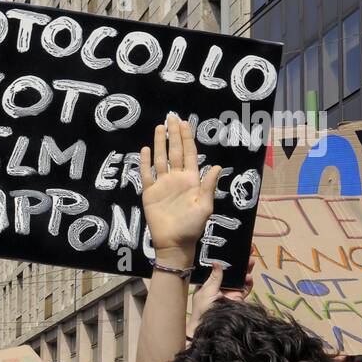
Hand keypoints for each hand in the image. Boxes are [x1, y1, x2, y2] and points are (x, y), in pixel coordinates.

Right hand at [139, 115, 221, 266]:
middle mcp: (176, 179)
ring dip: (160, 143)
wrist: (174, 243)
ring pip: (161, 159)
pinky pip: (147, 174)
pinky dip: (146, 162)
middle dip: (173, 135)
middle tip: (171, 117)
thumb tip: (216, 166)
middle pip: (174, 152)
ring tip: (159, 128)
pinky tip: (146, 150)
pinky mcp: (150, 193)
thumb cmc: (192, 227)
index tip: (184, 123)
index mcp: (191, 180)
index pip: (189, 154)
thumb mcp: (205, 206)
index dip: (186, 138)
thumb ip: (208, 186)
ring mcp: (162, 185)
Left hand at [187, 257, 255, 335]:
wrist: (208, 325)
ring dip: (246, 269)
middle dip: (241, 260)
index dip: (227, 258)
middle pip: (233, 270)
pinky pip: (246, 288)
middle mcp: (221, 285)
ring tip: (250, 261)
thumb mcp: (206, 290)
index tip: (234, 248)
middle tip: (248, 250)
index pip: (220, 266)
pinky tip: (248, 277)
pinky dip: (248, 282)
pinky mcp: (238, 298)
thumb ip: (214, 277)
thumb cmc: (202, 308)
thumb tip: (216, 262)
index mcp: (210, 281)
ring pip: (241, 277)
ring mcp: (230, 291)